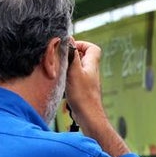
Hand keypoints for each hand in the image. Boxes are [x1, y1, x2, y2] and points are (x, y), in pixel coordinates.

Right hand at [65, 40, 128, 156]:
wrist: (89, 117)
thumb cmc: (83, 96)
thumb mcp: (74, 72)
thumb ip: (71, 55)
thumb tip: (69, 39)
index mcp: (92, 65)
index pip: (93, 48)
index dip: (82, 44)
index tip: (70, 48)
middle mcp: (91, 72)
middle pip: (83, 58)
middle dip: (71, 58)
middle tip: (62, 61)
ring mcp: (88, 82)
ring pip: (77, 71)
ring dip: (68, 72)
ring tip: (62, 76)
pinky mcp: (83, 91)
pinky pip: (75, 82)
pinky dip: (68, 83)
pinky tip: (64, 90)